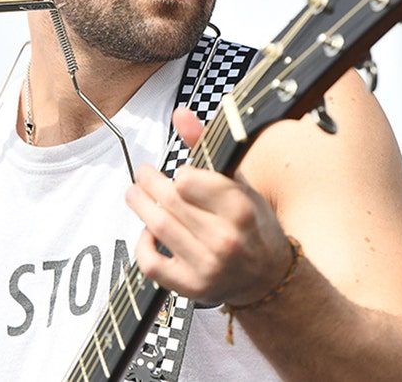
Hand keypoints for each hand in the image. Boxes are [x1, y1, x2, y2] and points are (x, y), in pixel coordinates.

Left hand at [124, 107, 292, 305]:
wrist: (266, 277)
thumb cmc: (251, 224)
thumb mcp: (238, 183)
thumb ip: (207, 147)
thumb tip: (180, 114)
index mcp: (241, 211)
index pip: (190, 181)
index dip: (179, 175)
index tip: (178, 173)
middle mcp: (226, 241)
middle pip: (169, 202)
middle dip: (148, 182)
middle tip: (143, 174)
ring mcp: (207, 267)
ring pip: (157, 227)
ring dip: (139, 205)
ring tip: (134, 194)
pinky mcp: (191, 287)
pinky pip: (151, 262)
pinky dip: (142, 243)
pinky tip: (147, 231)